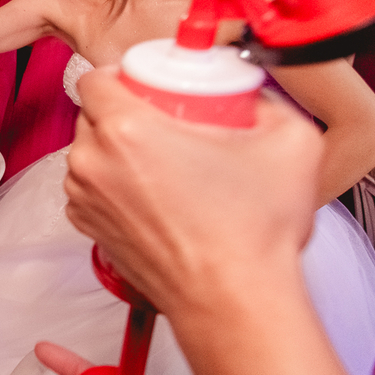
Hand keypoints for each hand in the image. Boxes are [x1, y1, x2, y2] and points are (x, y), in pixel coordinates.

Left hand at [63, 67, 320, 314]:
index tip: (150, 85)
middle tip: (167, 123)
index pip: (96, 78)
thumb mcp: (289, 142)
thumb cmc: (249, 234)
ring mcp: (85, 199)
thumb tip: (253, 97)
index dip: (123, 75)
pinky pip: (93, 188)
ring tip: (165, 162)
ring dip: (118, 150)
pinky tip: (155, 194)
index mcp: (125, 131)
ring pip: (90, 152)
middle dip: (126, 112)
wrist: (232, 299)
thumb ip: (267, 102)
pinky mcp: (88, 227)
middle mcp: (93, 163)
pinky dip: (115, 185)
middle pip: (93, 114)